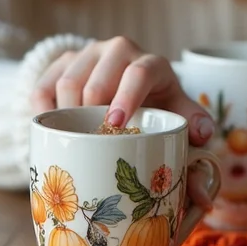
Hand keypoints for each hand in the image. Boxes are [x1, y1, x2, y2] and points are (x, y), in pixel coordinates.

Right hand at [30, 37, 215, 205]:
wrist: (128, 82)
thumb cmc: (157, 107)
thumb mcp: (177, 119)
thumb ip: (191, 150)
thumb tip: (203, 195)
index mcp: (153, 64)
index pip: (140, 73)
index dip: (127, 98)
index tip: (115, 126)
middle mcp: (120, 50)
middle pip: (97, 80)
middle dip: (91, 114)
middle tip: (92, 143)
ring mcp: (89, 53)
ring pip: (68, 82)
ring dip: (68, 115)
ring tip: (76, 139)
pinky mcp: (63, 60)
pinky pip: (43, 86)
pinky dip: (44, 111)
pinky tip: (54, 130)